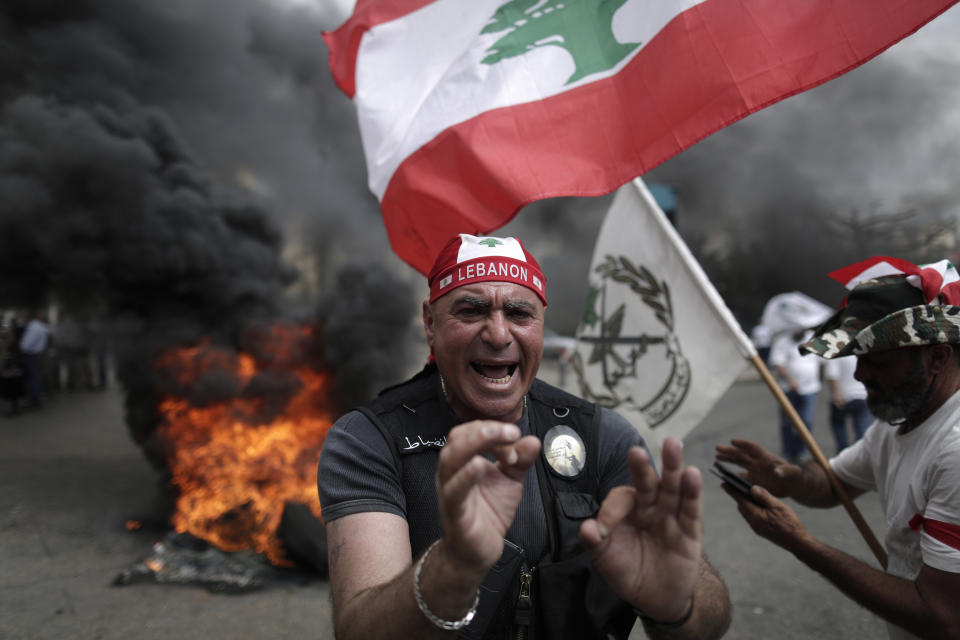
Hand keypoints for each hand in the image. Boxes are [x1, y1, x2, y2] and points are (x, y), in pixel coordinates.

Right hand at [435, 420, 539, 575]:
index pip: (472, 432)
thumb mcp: (511, 481)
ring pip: (451, 459)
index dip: (494, 430)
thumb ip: (521, 460)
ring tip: (494, 435)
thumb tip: (532, 440)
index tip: (516, 438)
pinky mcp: (455, 512)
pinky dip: (466, 475)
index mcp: (464, 461)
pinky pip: (455, 491)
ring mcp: (450, 490)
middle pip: (457, 439)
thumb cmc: (489, 513)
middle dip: (484, 429)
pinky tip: (479, 465)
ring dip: (473, 442)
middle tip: (511, 432)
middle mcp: (453, 472)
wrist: (478, 552)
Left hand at [578, 437, 701, 621]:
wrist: (657, 598)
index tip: (603, 532)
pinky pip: (691, 510)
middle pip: (647, 483)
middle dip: (642, 467)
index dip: (611, 511)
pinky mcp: (690, 532)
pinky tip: (692, 474)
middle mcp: (649, 508)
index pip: (621, 499)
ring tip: (673, 445)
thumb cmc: (629, 571)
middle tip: (636, 451)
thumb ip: (596, 543)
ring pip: (671, 489)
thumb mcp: (607, 559)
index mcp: (627, 511)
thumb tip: (586, 527)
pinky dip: (692, 492)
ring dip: (672, 467)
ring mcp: (670, 518)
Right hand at [715, 438, 801, 497]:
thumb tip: (778, 471)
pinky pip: (740, 477)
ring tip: (717, 457)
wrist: (794, 485)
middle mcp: (757, 462)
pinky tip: (725, 477)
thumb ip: (787, 471)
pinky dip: (732, 477)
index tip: (733, 441)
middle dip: (730, 450)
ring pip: (738, 462)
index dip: (743, 444)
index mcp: (766, 458)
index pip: (753, 448)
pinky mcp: (753, 480)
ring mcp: (754, 470)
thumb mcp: (794, 473)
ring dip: (728, 459)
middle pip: (741, 453)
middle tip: (717, 448)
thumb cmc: (796, 477)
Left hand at [721, 483, 812, 553]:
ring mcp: (757, 528)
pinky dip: (751, 509)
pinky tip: (757, 504)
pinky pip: (752, 517)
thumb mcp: (778, 506)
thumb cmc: (790, 523)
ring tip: (745, 492)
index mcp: (756, 516)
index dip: (732, 491)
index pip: (740, 500)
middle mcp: (753, 523)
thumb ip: (764, 497)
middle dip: (738, 495)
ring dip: (745, 502)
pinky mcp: (761, 530)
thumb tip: (752, 488)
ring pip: (746, 512)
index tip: (724, 483)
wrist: (797, 542)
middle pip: (741, 506)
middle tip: (734, 484)